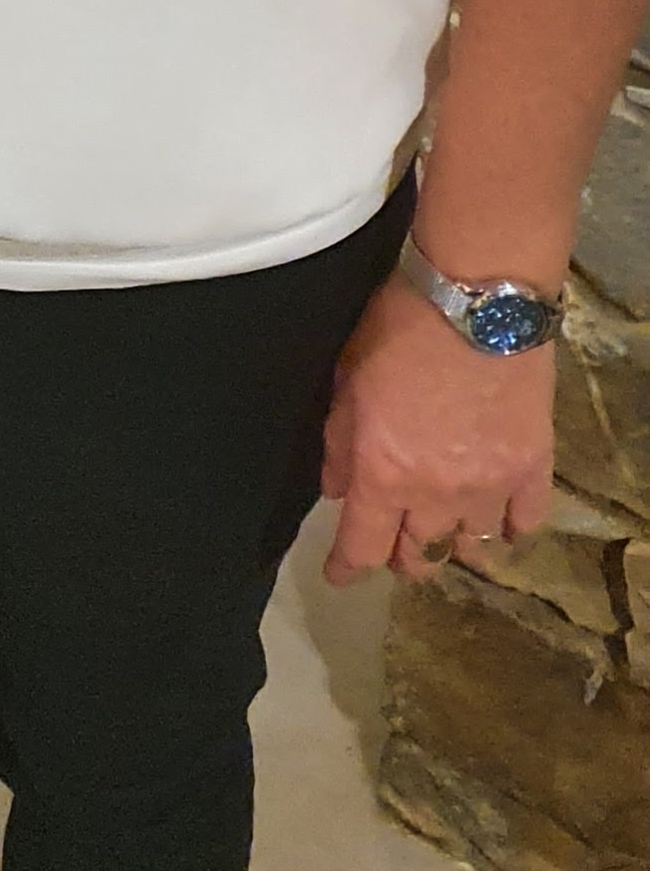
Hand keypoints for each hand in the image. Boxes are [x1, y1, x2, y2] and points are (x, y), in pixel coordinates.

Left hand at [319, 275, 556, 583]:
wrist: (478, 295)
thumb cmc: (400, 325)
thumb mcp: (347, 377)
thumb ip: (338, 441)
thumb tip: (336, 488)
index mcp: (382, 474)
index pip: (362, 548)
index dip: (346, 569)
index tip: (339, 575)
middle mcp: (435, 494)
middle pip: (419, 557)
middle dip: (400, 557)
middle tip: (393, 542)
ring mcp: (489, 486)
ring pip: (470, 548)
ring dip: (451, 542)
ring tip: (444, 529)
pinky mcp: (533, 468)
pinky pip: (524, 523)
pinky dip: (509, 528)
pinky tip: (499, 519)